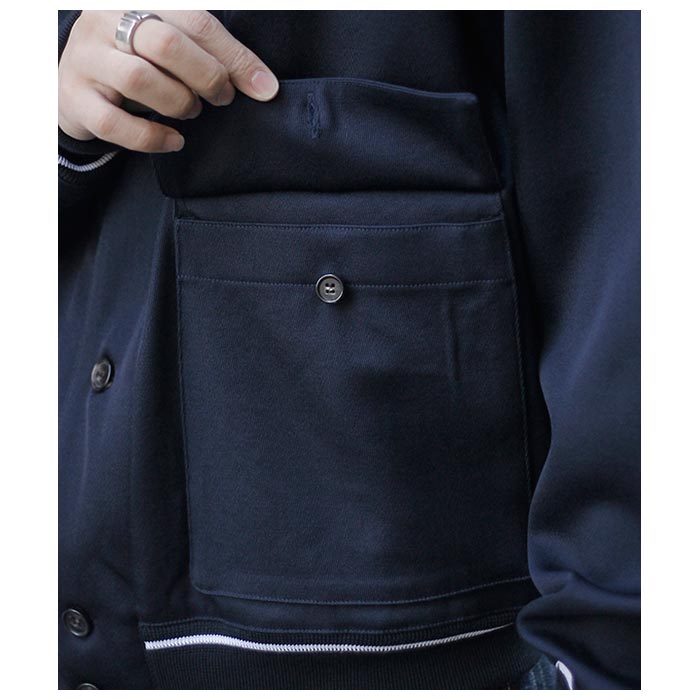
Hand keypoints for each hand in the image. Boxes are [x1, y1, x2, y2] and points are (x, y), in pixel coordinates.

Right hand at [58, 10, 278, 152]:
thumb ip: (209, 53)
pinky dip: (152, 137)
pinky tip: (174, 140)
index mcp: (138, 0)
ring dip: (178, 103)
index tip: (264, 88)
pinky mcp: (75, 99)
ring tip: (192, 111)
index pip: (196, 20)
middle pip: (166, 44)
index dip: (235, 57)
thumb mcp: (169, 46)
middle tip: (222, 97)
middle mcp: (106, 21)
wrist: (74, 84)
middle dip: (207, 77)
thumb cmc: (135, 61)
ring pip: (139, 79)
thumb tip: (263, 85)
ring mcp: (86, 59)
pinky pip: (115, 123)